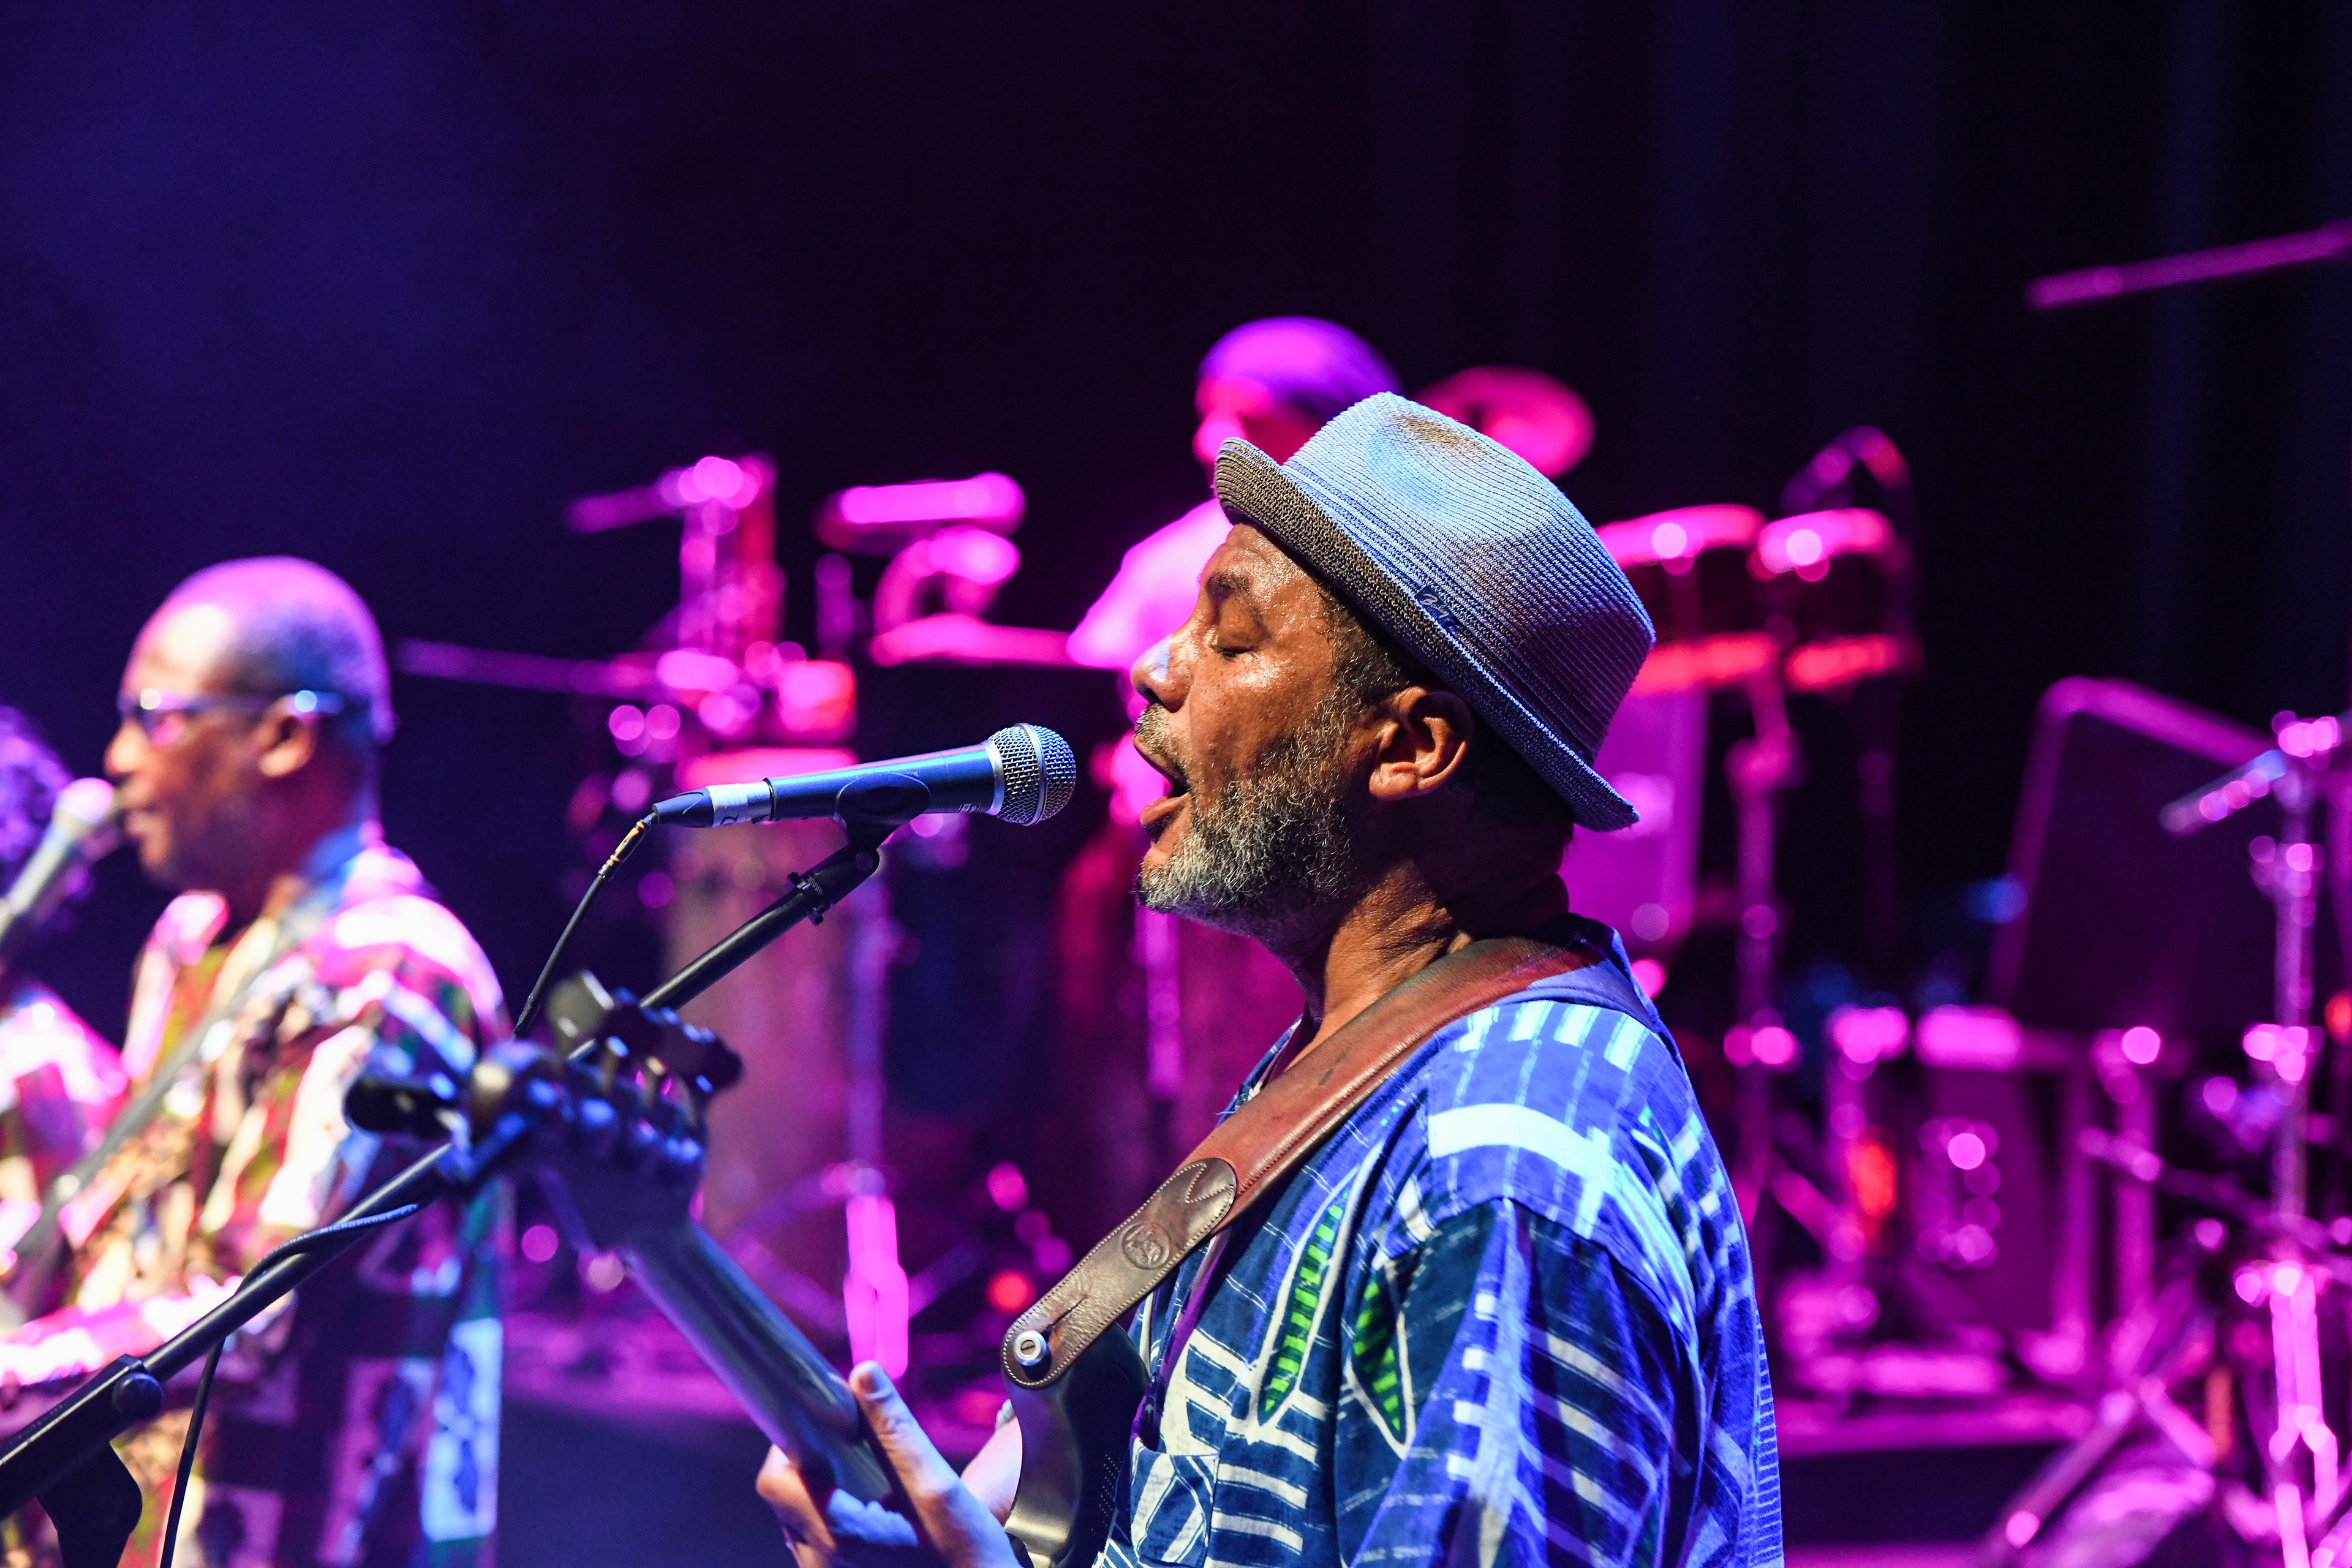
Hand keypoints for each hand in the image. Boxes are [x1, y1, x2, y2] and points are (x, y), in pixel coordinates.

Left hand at [757, 1363, 1021, 1567]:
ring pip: (794, 1518)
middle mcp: (819, 1564)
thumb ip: (895, 1429)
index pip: (774, 1483)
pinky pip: (810, 1539)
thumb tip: (863, 1372)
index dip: (789, 1445)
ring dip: (819, 1490)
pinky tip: (870, 1506)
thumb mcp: (937, 1485)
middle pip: (781, 1498)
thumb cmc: (964, 1552)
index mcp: (840, 1537)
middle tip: (852, 1444)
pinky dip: (829, 1514)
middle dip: (809, 1463)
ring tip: (865, 1477)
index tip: (823, 1424)